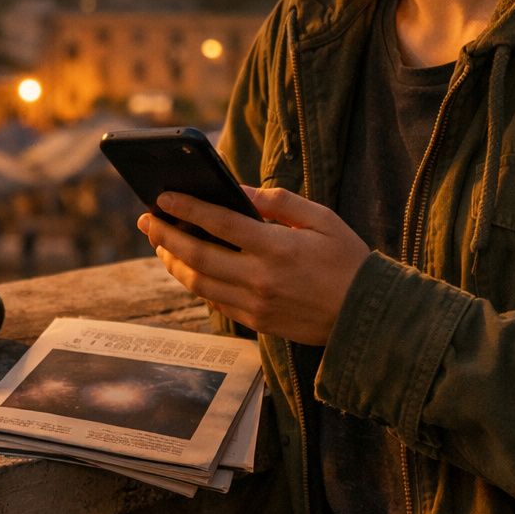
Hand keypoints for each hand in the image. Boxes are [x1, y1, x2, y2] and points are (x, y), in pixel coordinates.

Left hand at [137, 185, 370, 344]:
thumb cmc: (348, 260)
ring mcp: (256, 305)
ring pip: (199, 283)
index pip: (219, 223)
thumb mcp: (321, 219)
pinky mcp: (257, 322)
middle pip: (197, 256)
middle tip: (146, 221)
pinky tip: (188, 268)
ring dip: (174, 262)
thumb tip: (240, 190)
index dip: (186, 208)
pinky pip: (216, 302)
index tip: (162, 197)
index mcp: (277, 248)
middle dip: (166, 236)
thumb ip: (279, 202)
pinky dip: (196, 283)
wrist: (368, 316)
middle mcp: (260, 278)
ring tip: (160, 245)